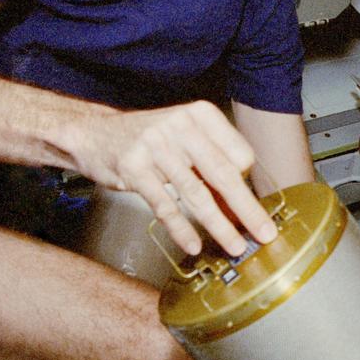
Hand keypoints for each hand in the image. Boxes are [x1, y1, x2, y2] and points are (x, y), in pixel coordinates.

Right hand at [67, 101, 276, 256]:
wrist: (95, 134)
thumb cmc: (148, 139)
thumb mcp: (184, 137)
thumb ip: (212, 161)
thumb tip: (242, 203)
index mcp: (200, 114)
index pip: (239, 153)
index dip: (247, 183)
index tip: (251, 206)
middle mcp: (180, 125)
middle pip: (223, 174)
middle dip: (247, 209)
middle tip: (264, 233)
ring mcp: (155, 146)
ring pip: (196, 194)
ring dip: (219, 225)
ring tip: (234, 245)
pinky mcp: (133, 168)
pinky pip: (165, 205)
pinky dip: (181, 228)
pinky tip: (193, 244)